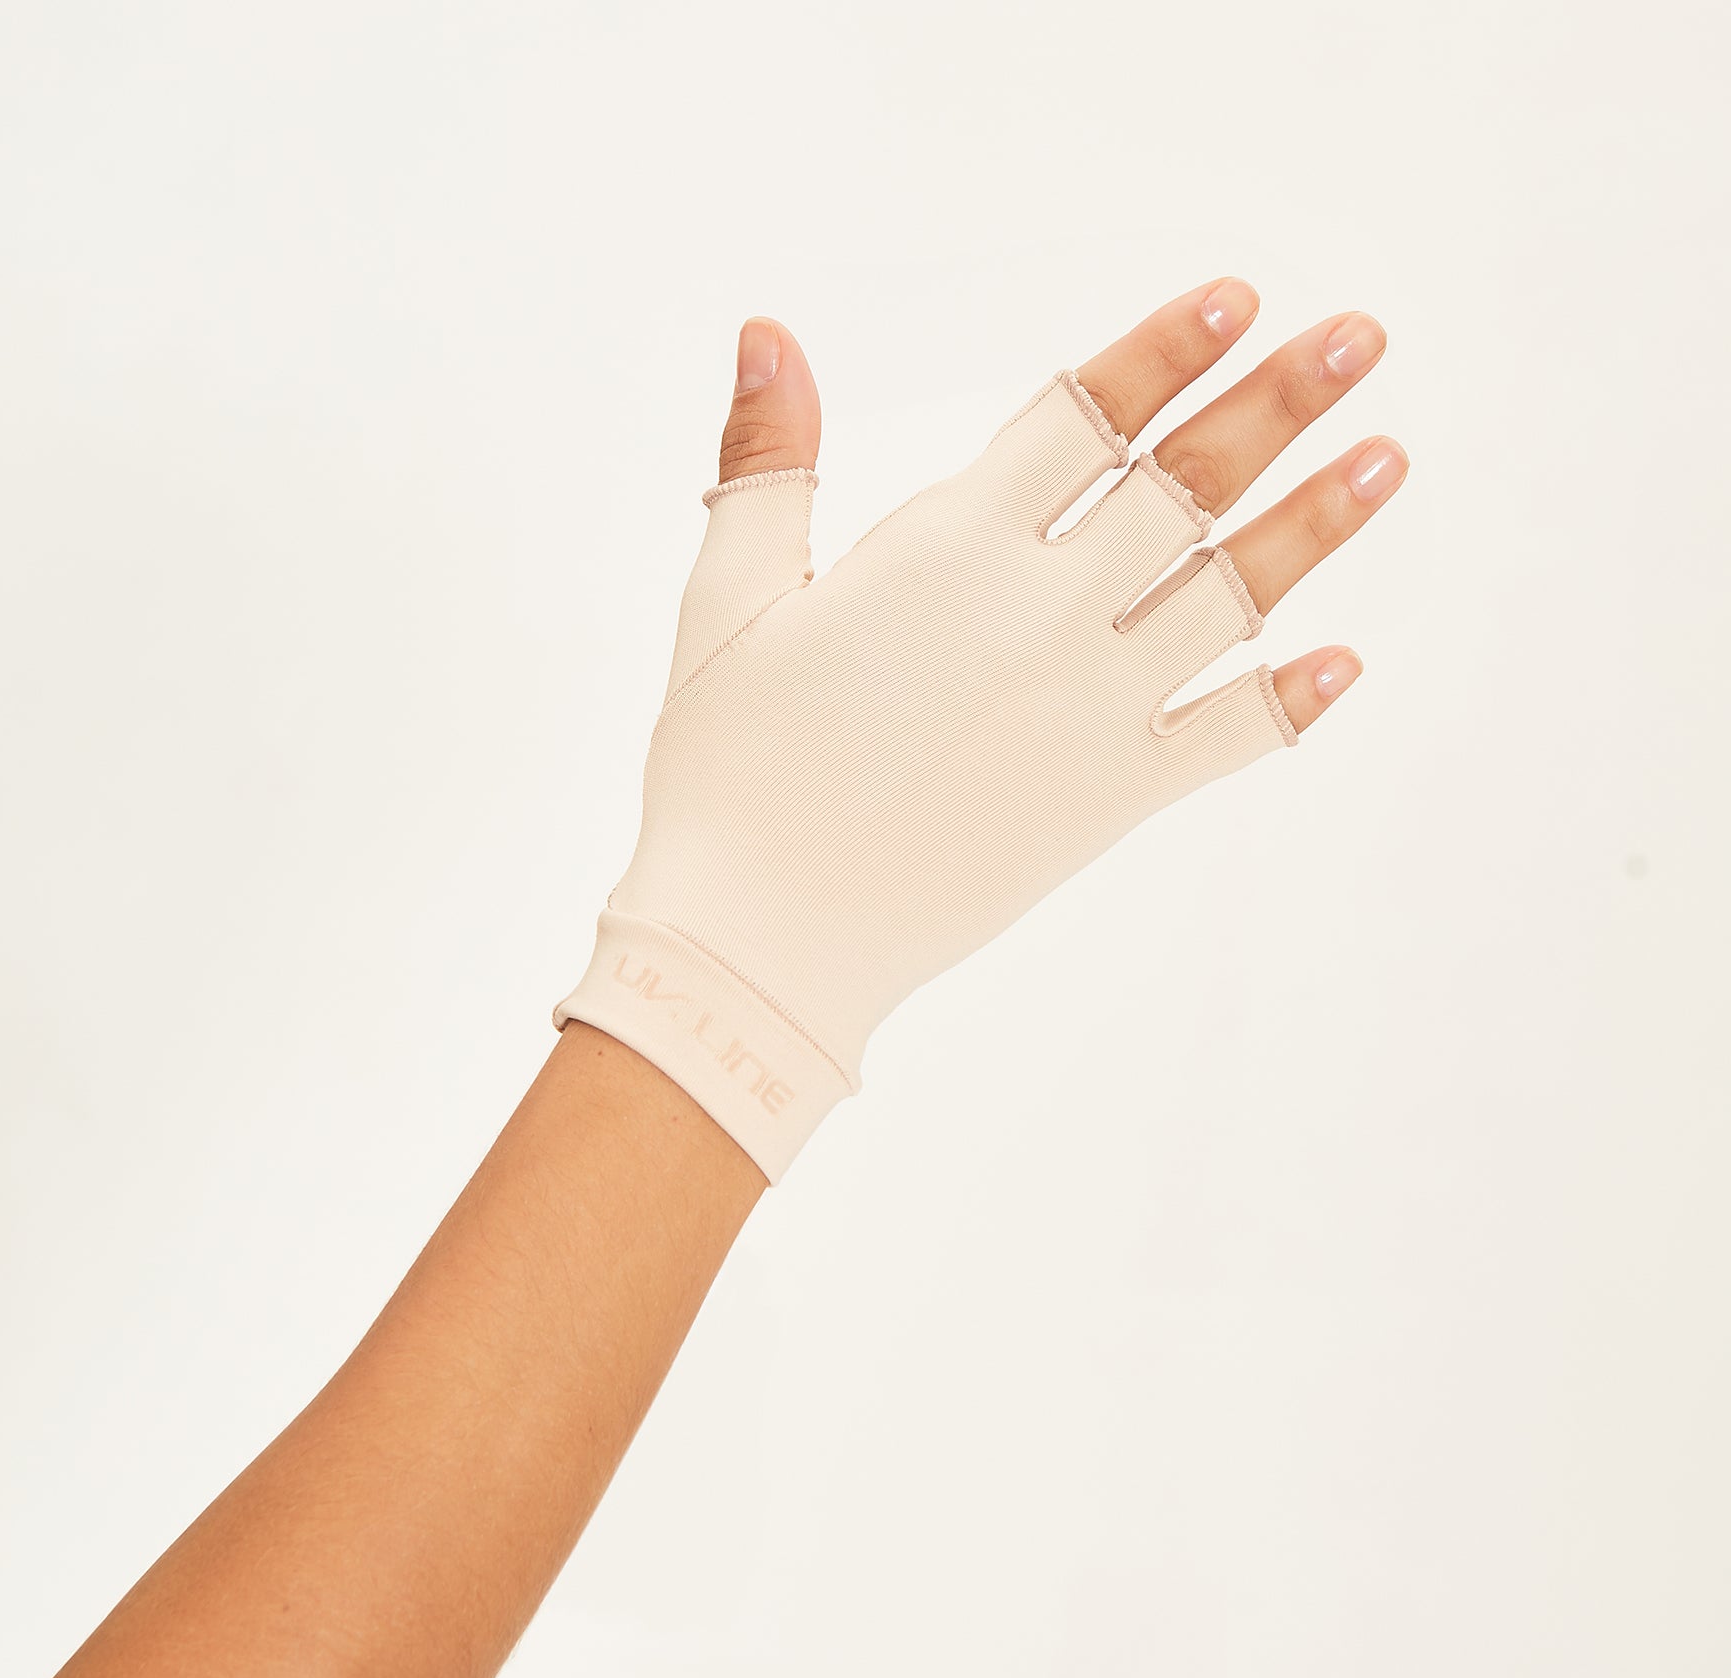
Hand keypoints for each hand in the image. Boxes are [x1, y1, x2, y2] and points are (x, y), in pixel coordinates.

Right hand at [556, 285, 1406, 1179]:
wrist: (762, 939)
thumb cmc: (728, 768)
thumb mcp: (730, 597)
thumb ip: (769, 460)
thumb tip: (768, 331)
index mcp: (949, 545)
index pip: (1085, 416)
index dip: (1163, 350)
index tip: (1238, 297)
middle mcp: (1044, 613)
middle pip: (1186, 483)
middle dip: (1279, 400)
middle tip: (1359, 337)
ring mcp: (1093, 708)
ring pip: (1233, 594)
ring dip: (1318, 523)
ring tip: (1390, 456)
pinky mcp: (1110, 799)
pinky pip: (1227, 737)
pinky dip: (1291, 702)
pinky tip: (1346, 662)